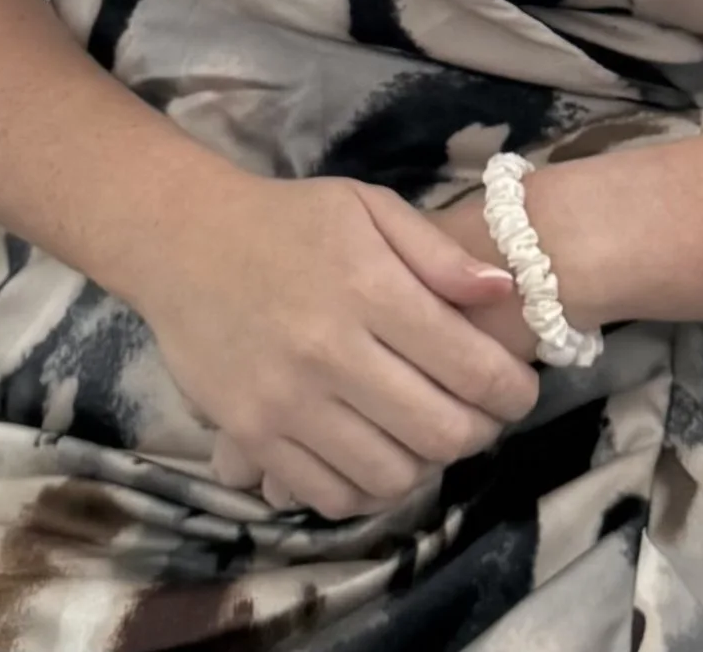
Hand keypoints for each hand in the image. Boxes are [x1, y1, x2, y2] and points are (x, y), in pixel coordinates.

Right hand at [132, 174, 541, 522]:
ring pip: (391, 475)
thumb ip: (436, 252)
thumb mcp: (367, 207)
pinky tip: (379, 456)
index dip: (512, 390)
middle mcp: (329, 352)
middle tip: (482, 416)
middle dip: (480, 432)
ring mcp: (287, 403)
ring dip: (427, 465)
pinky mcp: (254, 437)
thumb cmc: (287, 220)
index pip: (468, 365)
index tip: (519, 390)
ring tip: (429, 434)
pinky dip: (369, 489)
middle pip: (439, 431)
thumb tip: (503, 293)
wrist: (182, 243)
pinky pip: (332, 496)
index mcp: (367, 288)